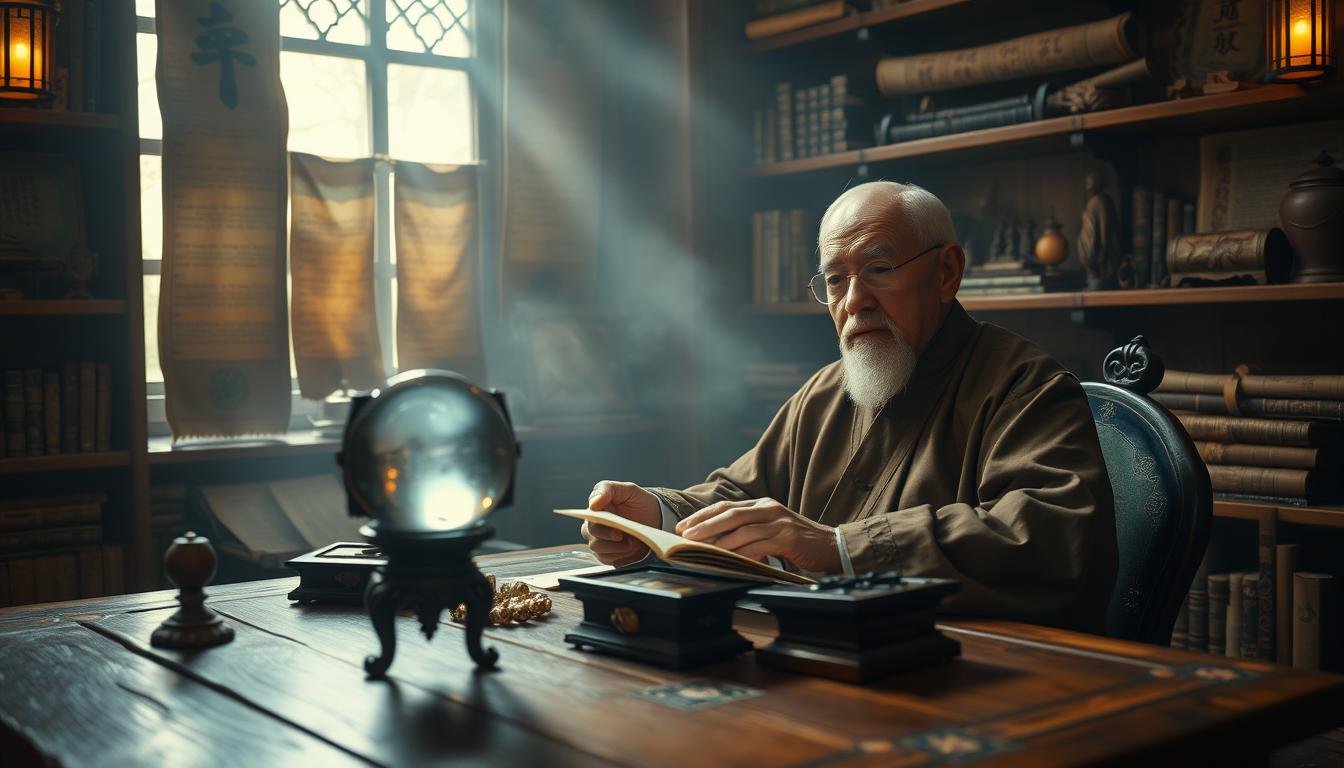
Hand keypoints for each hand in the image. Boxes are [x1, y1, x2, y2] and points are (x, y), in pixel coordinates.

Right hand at [582, 480, 661, 566]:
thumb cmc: (638, 501)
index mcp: (595, 510)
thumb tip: (593, 504)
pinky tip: (632, 551)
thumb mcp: (627, 489)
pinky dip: (621, 558)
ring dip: (618, 550)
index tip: (618, 534)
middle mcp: (594, 527)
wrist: (655, 517)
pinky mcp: (608, 554)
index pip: (589, 522)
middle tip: (629, 540)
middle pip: (593, 540)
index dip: (601, 529)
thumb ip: (607, 490)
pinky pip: (608, 561)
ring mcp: (601, 542)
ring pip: (600, 552)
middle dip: (612, 543)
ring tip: (634, 544)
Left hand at [674, 498, 840, 573]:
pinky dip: (741, 552)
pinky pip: (758, 544)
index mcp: (763, 505)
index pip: (727, 506)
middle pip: (730, 513)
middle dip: (705, 524)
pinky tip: (727, 559)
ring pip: (742, 529)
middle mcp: (769, 509)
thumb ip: (750, 533)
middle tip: (685, 535)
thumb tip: (718, 544)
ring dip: (718, 539)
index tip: (684, 526)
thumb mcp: (772, 532)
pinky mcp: (788, 537)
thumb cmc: (800, 543)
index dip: (703, 515)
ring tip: (700, 547)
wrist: (833, 546)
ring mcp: (779, 522)